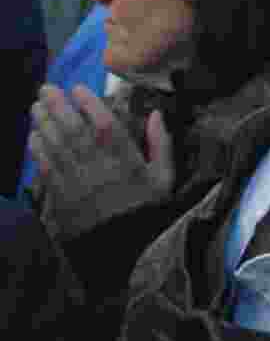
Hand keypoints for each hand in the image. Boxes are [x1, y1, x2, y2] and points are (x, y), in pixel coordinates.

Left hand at [30, 84, 174, 238]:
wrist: (124, 252)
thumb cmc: (147, 211)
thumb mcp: (165, 178)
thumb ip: (161, 144)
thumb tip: (156, 113)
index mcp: (125, 159)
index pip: (104, 124)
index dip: (89, 104)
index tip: (78, 88)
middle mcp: (98, 166)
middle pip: (74, 131)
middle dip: (58, 107)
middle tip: (46, 89)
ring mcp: (77, 182)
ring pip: (57, 147)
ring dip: (44, 124)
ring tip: (35, 107)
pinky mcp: (62, 198)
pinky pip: (46, 170)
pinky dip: (38, 152)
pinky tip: (32, 137)